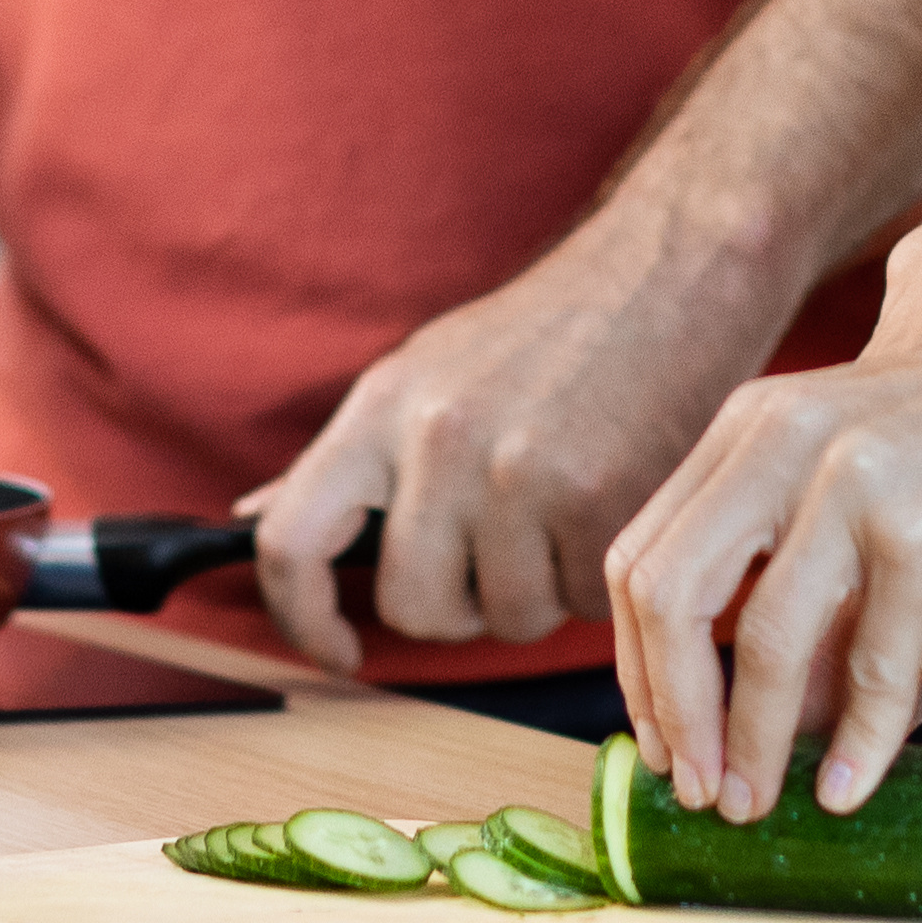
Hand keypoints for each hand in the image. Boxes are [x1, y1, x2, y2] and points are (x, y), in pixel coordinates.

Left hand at [236, 217, 793, 672]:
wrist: (667, 273)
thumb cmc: (545, 333)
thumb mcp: (425, 374)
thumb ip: (349, 460)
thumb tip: (253, 520)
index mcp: (382, 408)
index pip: (289, 541)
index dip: (301, 618)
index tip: (336, 649)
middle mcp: (440, 441)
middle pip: (413, 606)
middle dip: (458, 604)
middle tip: (499, 553)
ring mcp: (520, 474)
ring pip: (505, 618)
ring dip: (536, 591)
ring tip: (562, 513)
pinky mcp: (599, 501)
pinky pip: (578, 606)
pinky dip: (594, 580)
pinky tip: (608, 508)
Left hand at [609, 207, 921, 822]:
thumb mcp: (877, 483)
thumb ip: (813, 583)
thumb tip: (760, 722)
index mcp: (757, 422)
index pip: (643, 555)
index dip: (638, 663)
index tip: (661, 739)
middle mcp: (787, 436)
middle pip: (670, 596)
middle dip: (674, 712)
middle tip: (692, 789)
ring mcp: (856, 478)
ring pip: (764, 640)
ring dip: (753, 744)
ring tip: (757, 807)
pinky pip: (876, 666)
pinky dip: (858, 744)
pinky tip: (852, 789)